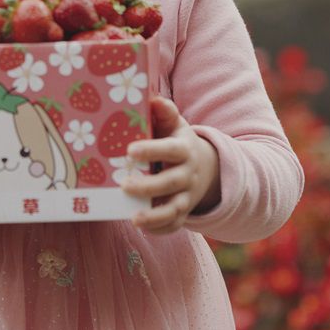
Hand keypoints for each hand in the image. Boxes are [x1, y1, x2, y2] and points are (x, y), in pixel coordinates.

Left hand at [121, 94, 220, 234]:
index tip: (130, 150)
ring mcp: (187, 195)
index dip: (152, 150)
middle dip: (149, 186)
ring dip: (155, 215)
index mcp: (184, 149)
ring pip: (175, 209)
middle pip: (171, 182)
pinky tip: (141, 225)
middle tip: (124, 186)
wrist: (205, 166)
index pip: (170, 150)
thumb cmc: (177, 141)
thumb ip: (165, 113)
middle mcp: (188, 174)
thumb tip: (154, 100)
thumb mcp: (175, 125)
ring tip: (133, 218)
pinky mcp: (183, 212)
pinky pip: (174, 224)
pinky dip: (160, 228)